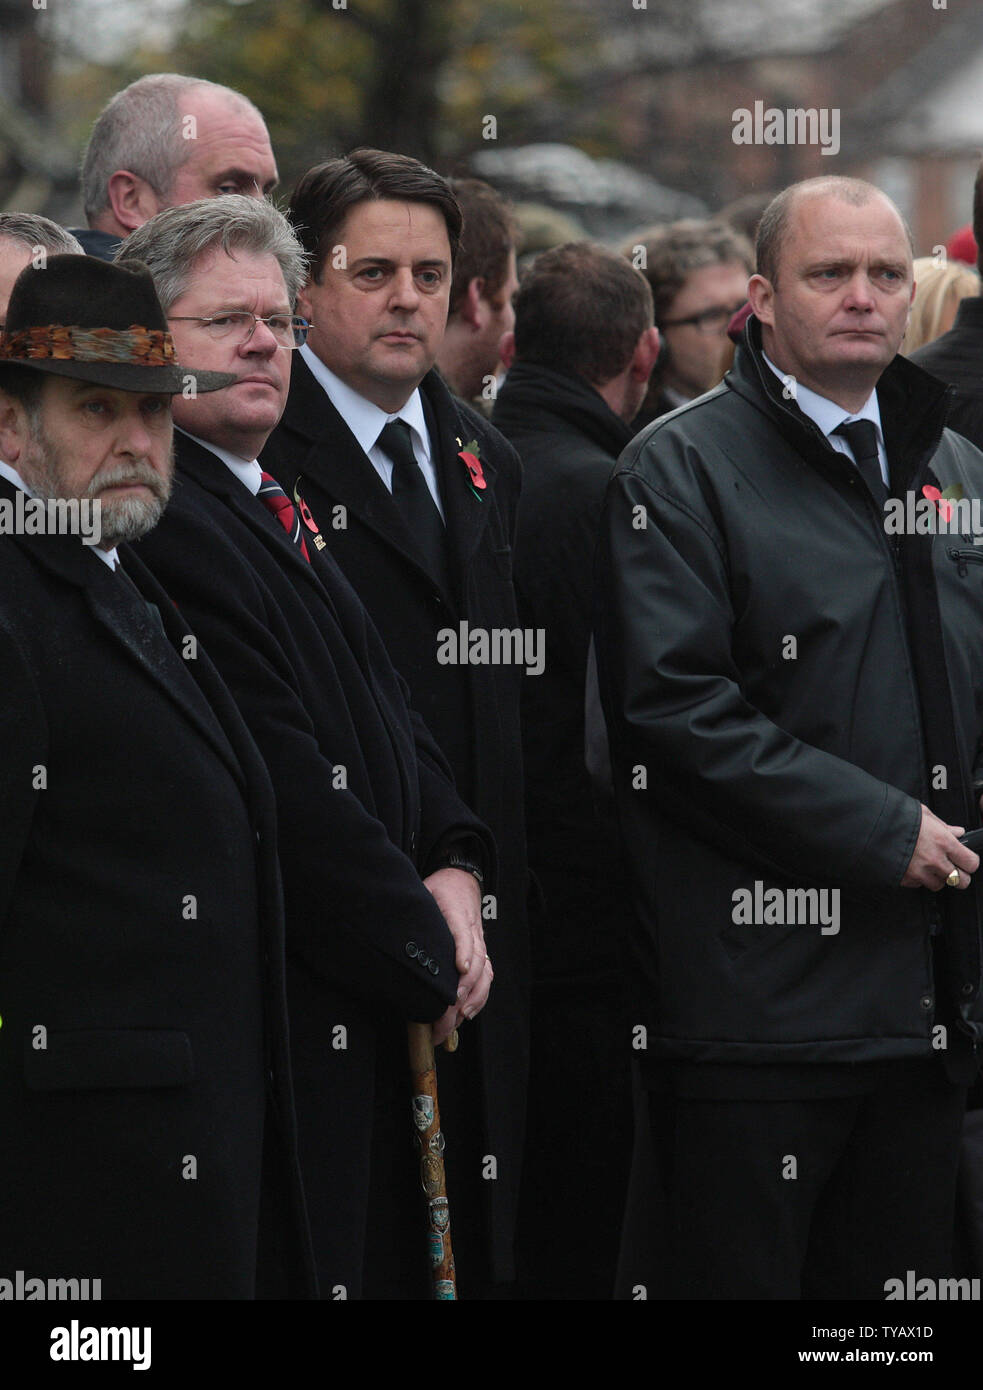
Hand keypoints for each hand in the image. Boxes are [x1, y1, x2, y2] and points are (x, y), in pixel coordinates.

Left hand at [422, 867, 491, 1040]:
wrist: (461, 879)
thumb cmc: (439, 889)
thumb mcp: (423, 891)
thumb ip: (412, 908)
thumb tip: (385, 925)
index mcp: (456, 912)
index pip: (463, 932)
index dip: (463, 950)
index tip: (459, 968)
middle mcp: (472, 930)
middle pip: (476, 960)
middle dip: (464, 988)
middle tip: (448, 1010)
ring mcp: (479, 942)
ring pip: (484, 972)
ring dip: (473, 997)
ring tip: (456, 1017)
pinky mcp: (481, 952)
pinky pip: (486, 976)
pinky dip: (480, 996)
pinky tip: (467, 1013)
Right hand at [901, 803, 978, 889]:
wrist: (867, 828)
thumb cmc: (894, 817)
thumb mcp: (922, 813)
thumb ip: (943, 825)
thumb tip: (957, 832)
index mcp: (943, 841)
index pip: (971, 863)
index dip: (969, 862)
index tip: (965, 859)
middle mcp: (934, 860)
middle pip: (961, 881)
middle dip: (958, 875)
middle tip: (951, 867)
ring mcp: (919, 873)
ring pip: (939, 886)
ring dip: (936, 877)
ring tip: (927, 865)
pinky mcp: (905, 880)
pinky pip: (918, 885)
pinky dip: (917, 878)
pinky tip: (911, 865)